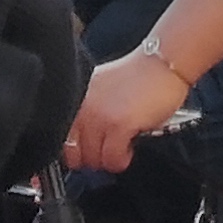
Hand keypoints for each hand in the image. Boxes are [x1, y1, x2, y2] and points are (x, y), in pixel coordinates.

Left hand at [63, 46, 191, 175]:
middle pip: (75, 155)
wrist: (163, 62)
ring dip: (108, 160)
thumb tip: (77, 141)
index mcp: (76, 97)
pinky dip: (121, 160)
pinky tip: (130, 146)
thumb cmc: (138, 75)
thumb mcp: (101, 89)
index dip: (74, 151)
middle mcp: (84, 107)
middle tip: (108, 149)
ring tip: (120, 146)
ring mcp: (100, 116)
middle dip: (93, 158)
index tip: (85, 153)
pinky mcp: (120, 125)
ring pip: (94, 160)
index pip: (59, 138)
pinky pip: (113, 159)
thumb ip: (86, 111)